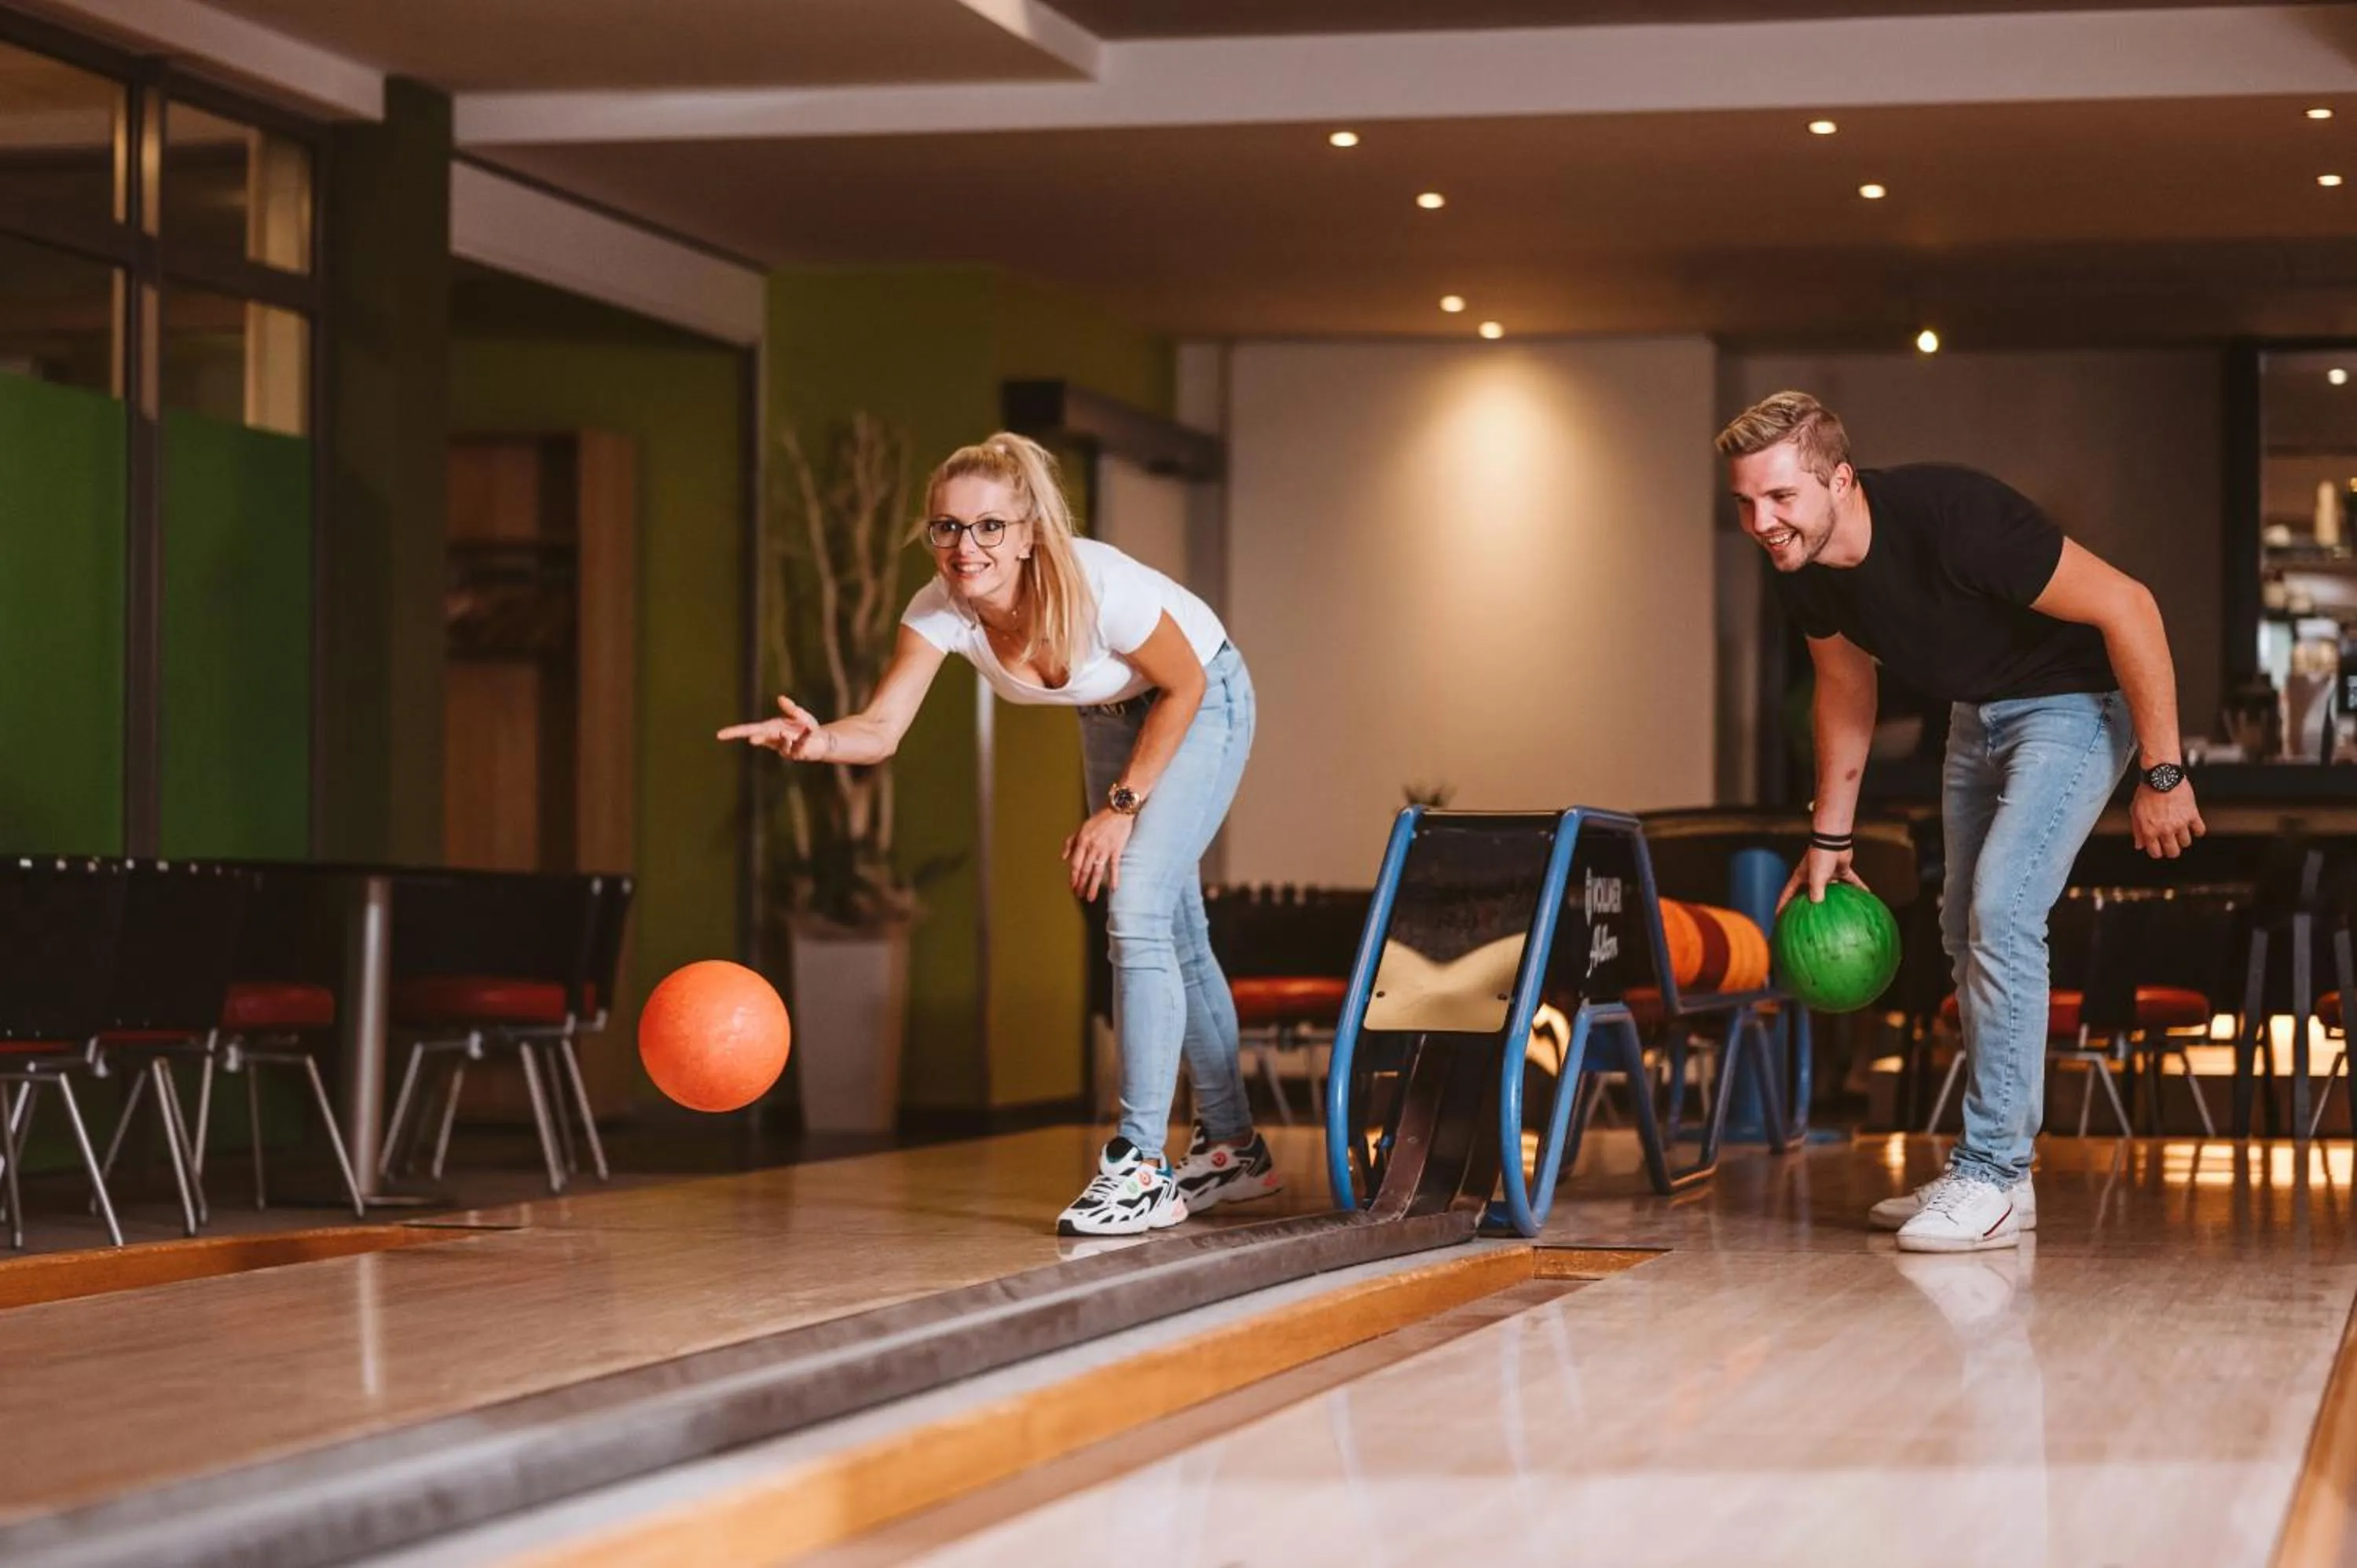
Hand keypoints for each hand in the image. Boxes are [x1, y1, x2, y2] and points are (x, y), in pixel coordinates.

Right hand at [717, 695, 833, 761]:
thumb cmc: (808, 728)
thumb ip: (791, 708)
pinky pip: (799, 748)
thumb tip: (780, 698)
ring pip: (781, 744)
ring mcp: (786, 748)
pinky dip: (801, 741)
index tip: (720, 734)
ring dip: (782, 737)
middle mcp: (775, 739)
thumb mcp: (800, 715)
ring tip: (784, 731)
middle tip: (751, 739)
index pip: (749, 730)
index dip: (734, 732)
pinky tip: (806, 735)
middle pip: (761, 739)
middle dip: (756, 737)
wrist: (823, 742)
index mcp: (771, 729)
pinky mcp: (799, 753)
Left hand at [1062, 809, 1133, 902]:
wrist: (1117, 811)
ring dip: (1093, 886)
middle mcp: (1092, 847)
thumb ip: (1070, 842)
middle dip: (1081, 885)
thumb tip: (1063, 858)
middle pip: (1085, 870)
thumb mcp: (1081, 828)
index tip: (1072, 887)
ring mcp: (1105, 850)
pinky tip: (1113, 888)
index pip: (1076, 864)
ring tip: (1090, 897)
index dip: (1073, 877)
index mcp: (1082, 842)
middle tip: (1079, 895)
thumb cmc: (1099, 819)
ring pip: (1097, 872)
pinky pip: (1114, 867)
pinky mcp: (1116, 850)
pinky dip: (1114, 878)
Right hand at [1776, 846, 1869, 916]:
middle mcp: (1813, 876)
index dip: (1782, 905)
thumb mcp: (1816, 877)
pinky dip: (1858, 887)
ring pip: (1832, 888)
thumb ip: (1816, 892)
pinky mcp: (1841, 869)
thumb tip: (1817, 906)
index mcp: (1801, 877)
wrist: (1833, 839)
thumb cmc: (1821, 856)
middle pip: (1808, 893)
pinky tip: (1866, 894)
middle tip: (1808, 918)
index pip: (1788, 894)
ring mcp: (1828, 873)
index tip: (1778, 916)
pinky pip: (1852, 881)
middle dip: (1808, 905)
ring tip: (1838, 910)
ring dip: (1835, 897)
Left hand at [2132, 777, 2203, 858]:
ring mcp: (2180, 823)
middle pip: (2173, 852)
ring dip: (2182, 839)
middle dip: (2171, 850)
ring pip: (2186, 843)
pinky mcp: (2192, 815)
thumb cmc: (2147, 792)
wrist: (2161, 776)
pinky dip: (2197, 830)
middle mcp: (2165, 829)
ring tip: (2179, 831)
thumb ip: (2137, 830)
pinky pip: (2200, 830)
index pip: (2156, 853)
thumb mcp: (2135, 811)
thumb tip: (2139, 845)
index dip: (2156, 852)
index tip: (2158, 848)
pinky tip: (2191, 825)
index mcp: (2150, 830)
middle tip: (2170, 843)